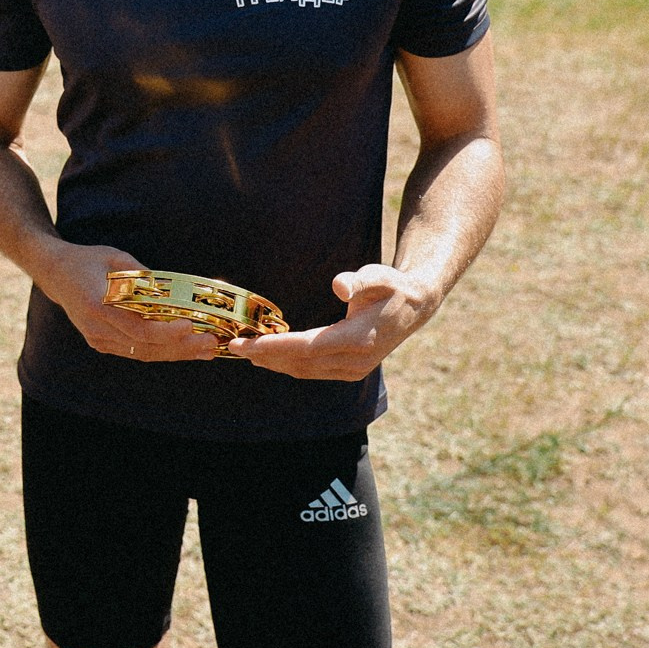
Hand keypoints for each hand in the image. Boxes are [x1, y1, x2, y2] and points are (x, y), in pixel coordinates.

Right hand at [36, 241, 224, 364]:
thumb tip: (175, 289)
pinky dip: (161, 351)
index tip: (190, 325)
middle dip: (181, 347)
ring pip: (143, 353)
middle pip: (145, 346)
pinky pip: (135, 351)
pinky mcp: (101, 343)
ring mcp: (98, 339)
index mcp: (98, 305)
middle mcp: (97, 328)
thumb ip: (143, 276)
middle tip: (210, 343)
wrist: (56, 274)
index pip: (138, 328)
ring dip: (176, 353)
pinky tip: (184, 350)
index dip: (166, 331)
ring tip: (205, 350)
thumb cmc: (88, 260)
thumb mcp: (116, 257)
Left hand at [229, 264, 434, 381]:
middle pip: (300, 363)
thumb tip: (339, 287)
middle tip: (233, 346)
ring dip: (273, 363)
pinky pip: (312, 371)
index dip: (274, 347)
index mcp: (358, 339)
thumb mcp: (378, 276)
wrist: (415, 308)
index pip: (306, 347)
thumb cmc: (392, 287)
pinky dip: (289, 365)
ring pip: (304, 370)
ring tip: (245, 353)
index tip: (246, 344)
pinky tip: (270, 357)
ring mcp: (353, 370)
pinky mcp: (350, 371)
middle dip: (264, 355)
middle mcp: (355, 361)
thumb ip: (359, 281)